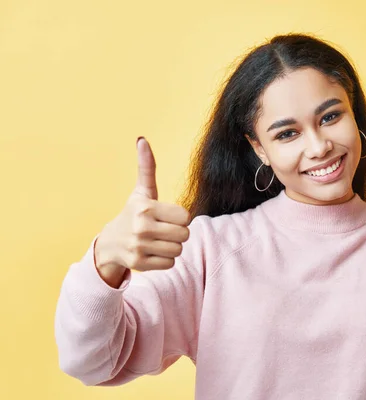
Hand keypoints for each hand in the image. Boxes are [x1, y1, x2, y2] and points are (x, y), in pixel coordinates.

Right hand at [95, 137, 190, 282]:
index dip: (179, 217)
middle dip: (177, 233)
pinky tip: (152, 252)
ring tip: (157, 241)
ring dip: (172, 247)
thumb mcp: (141, 192)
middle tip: (162, 230)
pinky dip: (165, 260)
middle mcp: (141, 227)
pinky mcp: (139, 264)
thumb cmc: (133, 214)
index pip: (185, 217)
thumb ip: (146, 167)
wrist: (110, 243)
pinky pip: (170, 263)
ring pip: (178, 250)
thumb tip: (142, 139)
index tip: (166, 216)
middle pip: (185, 234)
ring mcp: (139, 247)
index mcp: (145, 208)